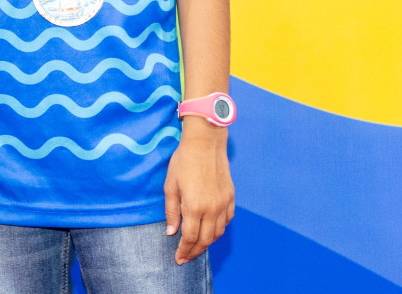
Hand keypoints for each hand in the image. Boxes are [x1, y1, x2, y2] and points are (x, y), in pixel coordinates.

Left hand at [163, 118, 234, 264]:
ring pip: (218, 233)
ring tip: (197, 247)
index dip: (184, 250)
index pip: (190, 237)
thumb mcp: (170, 185)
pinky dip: (219, 230)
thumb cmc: (183, 161)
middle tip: (186, 257)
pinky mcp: (230, 197)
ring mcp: (223, 203)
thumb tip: (172, 232)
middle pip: (205, 239)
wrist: (205, 143)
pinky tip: (211, 231)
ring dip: (207, 243)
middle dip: (195, 251)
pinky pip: (227, 220)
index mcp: (194, 206)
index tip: (178, 258)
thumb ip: (172, 211)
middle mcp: (212, 208)